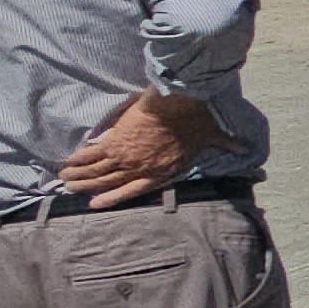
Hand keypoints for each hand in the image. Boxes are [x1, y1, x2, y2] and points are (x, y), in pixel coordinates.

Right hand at [58, 92, 224, 207]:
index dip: (114, 198)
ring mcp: (126, 157)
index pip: (133, 190)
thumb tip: (243, 147)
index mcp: (161, 171)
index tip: (96, 203)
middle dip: (89, 187)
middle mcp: (140, 168)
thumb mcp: (213, 135)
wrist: (178, 104)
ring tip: (64, 180)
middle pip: (109, 182)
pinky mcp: (115, 142)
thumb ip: (225, 144)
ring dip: (79, 176)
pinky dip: (79, 160)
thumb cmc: (196, 119)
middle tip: (72, 191)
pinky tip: (68, 163)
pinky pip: (92, 155)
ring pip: (96, 171)